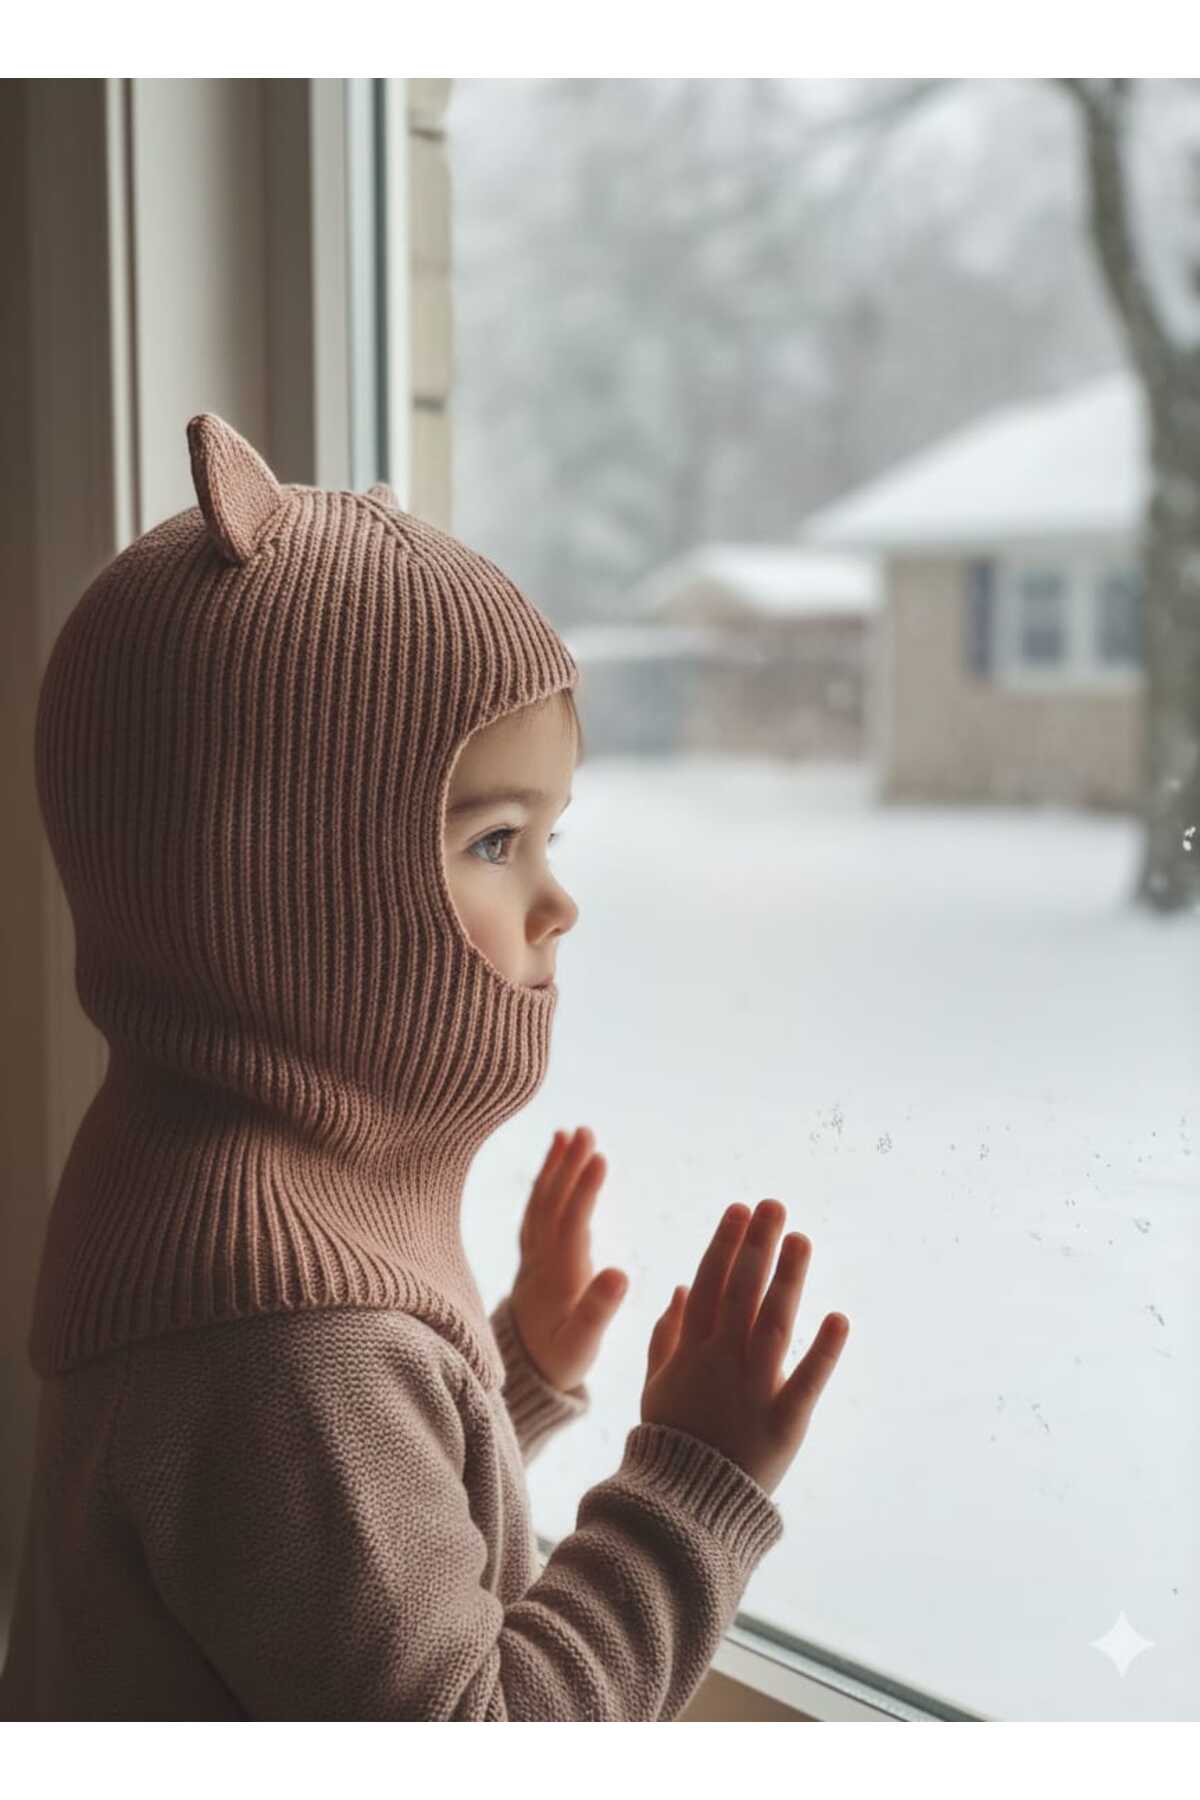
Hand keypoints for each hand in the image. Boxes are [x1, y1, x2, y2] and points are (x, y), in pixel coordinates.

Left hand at [508, 1126, 628, 1393]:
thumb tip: (621, 1272)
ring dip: (554, 1167)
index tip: (599, 1156)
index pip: (571, 1224)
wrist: (525, 1372)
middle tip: (585, 1131)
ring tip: (566, 1133)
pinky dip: (544, 1182)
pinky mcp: (532, 1255)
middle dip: (569, 1166)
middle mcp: (541, 1259)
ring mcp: (533, 1255)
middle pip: (553, 1204)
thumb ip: (599, 1310)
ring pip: (541, 1203)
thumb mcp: (582, 1344)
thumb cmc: (560, 1359)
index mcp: (558, 1276)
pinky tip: (553, 1162)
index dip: (584, 1190)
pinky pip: (536, 1210)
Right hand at [641, 1199, 849, 1497]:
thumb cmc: (673, 1438)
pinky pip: (806, 1382)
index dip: (725, 1243)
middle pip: (741, 1292)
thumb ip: (667, 1334)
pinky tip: (839, 1317)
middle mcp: (721, 1361)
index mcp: (691, 1349)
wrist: (683, 1505)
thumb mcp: (657, 1383)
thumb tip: (682, 1286)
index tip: (740, 1209)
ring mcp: (752, 1389)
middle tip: (774, 1205)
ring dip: (788, 1279)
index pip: (709, 1283)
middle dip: (758, 1245)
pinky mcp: (784, 1422)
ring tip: (801, 1239)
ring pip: (773, 1324)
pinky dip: (823, 1351)